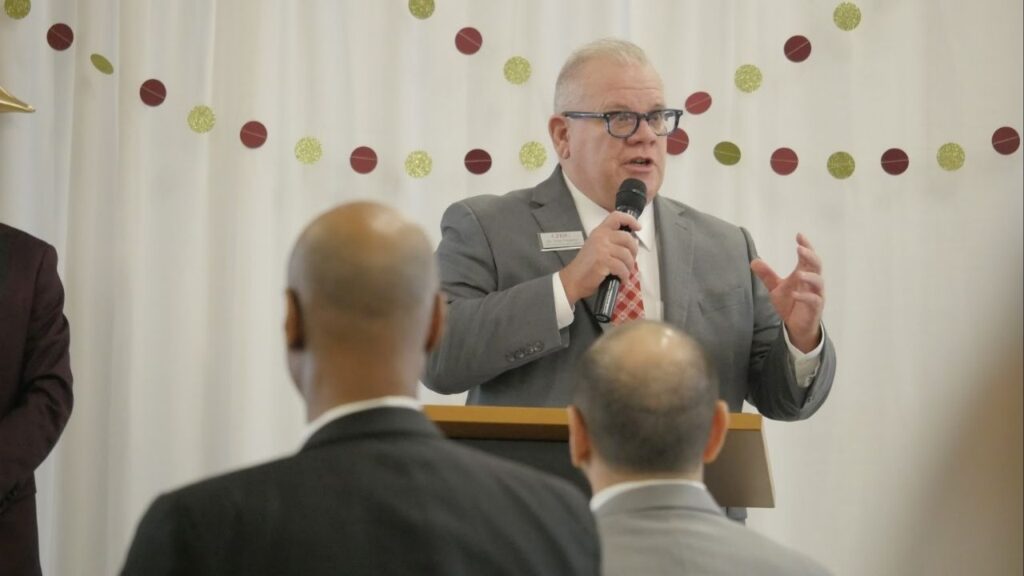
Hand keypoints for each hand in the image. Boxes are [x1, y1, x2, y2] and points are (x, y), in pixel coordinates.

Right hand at [559, 212, 639, 304]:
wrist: (573, 280)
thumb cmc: (586, 267)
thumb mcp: (597, 248)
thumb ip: (612, 242)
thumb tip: (632, 243)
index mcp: (599, 232)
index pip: (616, 217)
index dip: (630, 220)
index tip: (637, 227)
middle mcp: (600, 237)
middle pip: (627, 238)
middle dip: (634, 251)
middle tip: (630, 260)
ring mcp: (602, 248)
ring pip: (627, 255)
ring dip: (629, 267)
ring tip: (624, 272)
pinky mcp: (604, 261)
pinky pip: (622, 268)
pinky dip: (624, 276)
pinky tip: (621, 279)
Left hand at [751, 233, 824, 352]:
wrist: (796, 326)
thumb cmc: (790, 303)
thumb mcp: (776, 288)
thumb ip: (767, 275)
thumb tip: (753, 261)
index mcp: (805, 274)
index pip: (808, 257)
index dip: (806, 245)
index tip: (799, 235)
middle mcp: (813, 282)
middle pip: (817, 265)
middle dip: (810, 256)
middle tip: (800, 248)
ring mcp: (816, 295)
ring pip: (819, 282)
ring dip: (810, 277)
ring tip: (799, 273)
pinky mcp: (815, 308)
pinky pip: (813, 301)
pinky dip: (805, 296)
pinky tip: (795, 294)